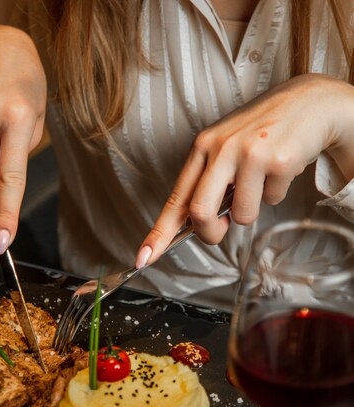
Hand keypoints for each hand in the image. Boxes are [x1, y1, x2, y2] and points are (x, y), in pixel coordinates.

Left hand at [136, 74, 353, 267]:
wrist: (311, 100)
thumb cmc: (262, 131)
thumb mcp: (226, 147)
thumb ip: (208, 182)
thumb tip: (194, 224)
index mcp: (202, 147)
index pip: (175, 199)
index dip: (158, 233)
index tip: (143, 258)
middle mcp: (221, 148)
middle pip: (199, 213)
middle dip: (210, 232)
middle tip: (222, 229)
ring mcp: (249, 153)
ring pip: (242, 215)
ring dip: (253, 210)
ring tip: (261, 181)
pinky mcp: (278, 160)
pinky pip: (271, 201)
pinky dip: (276, 194)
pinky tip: (281, 169)